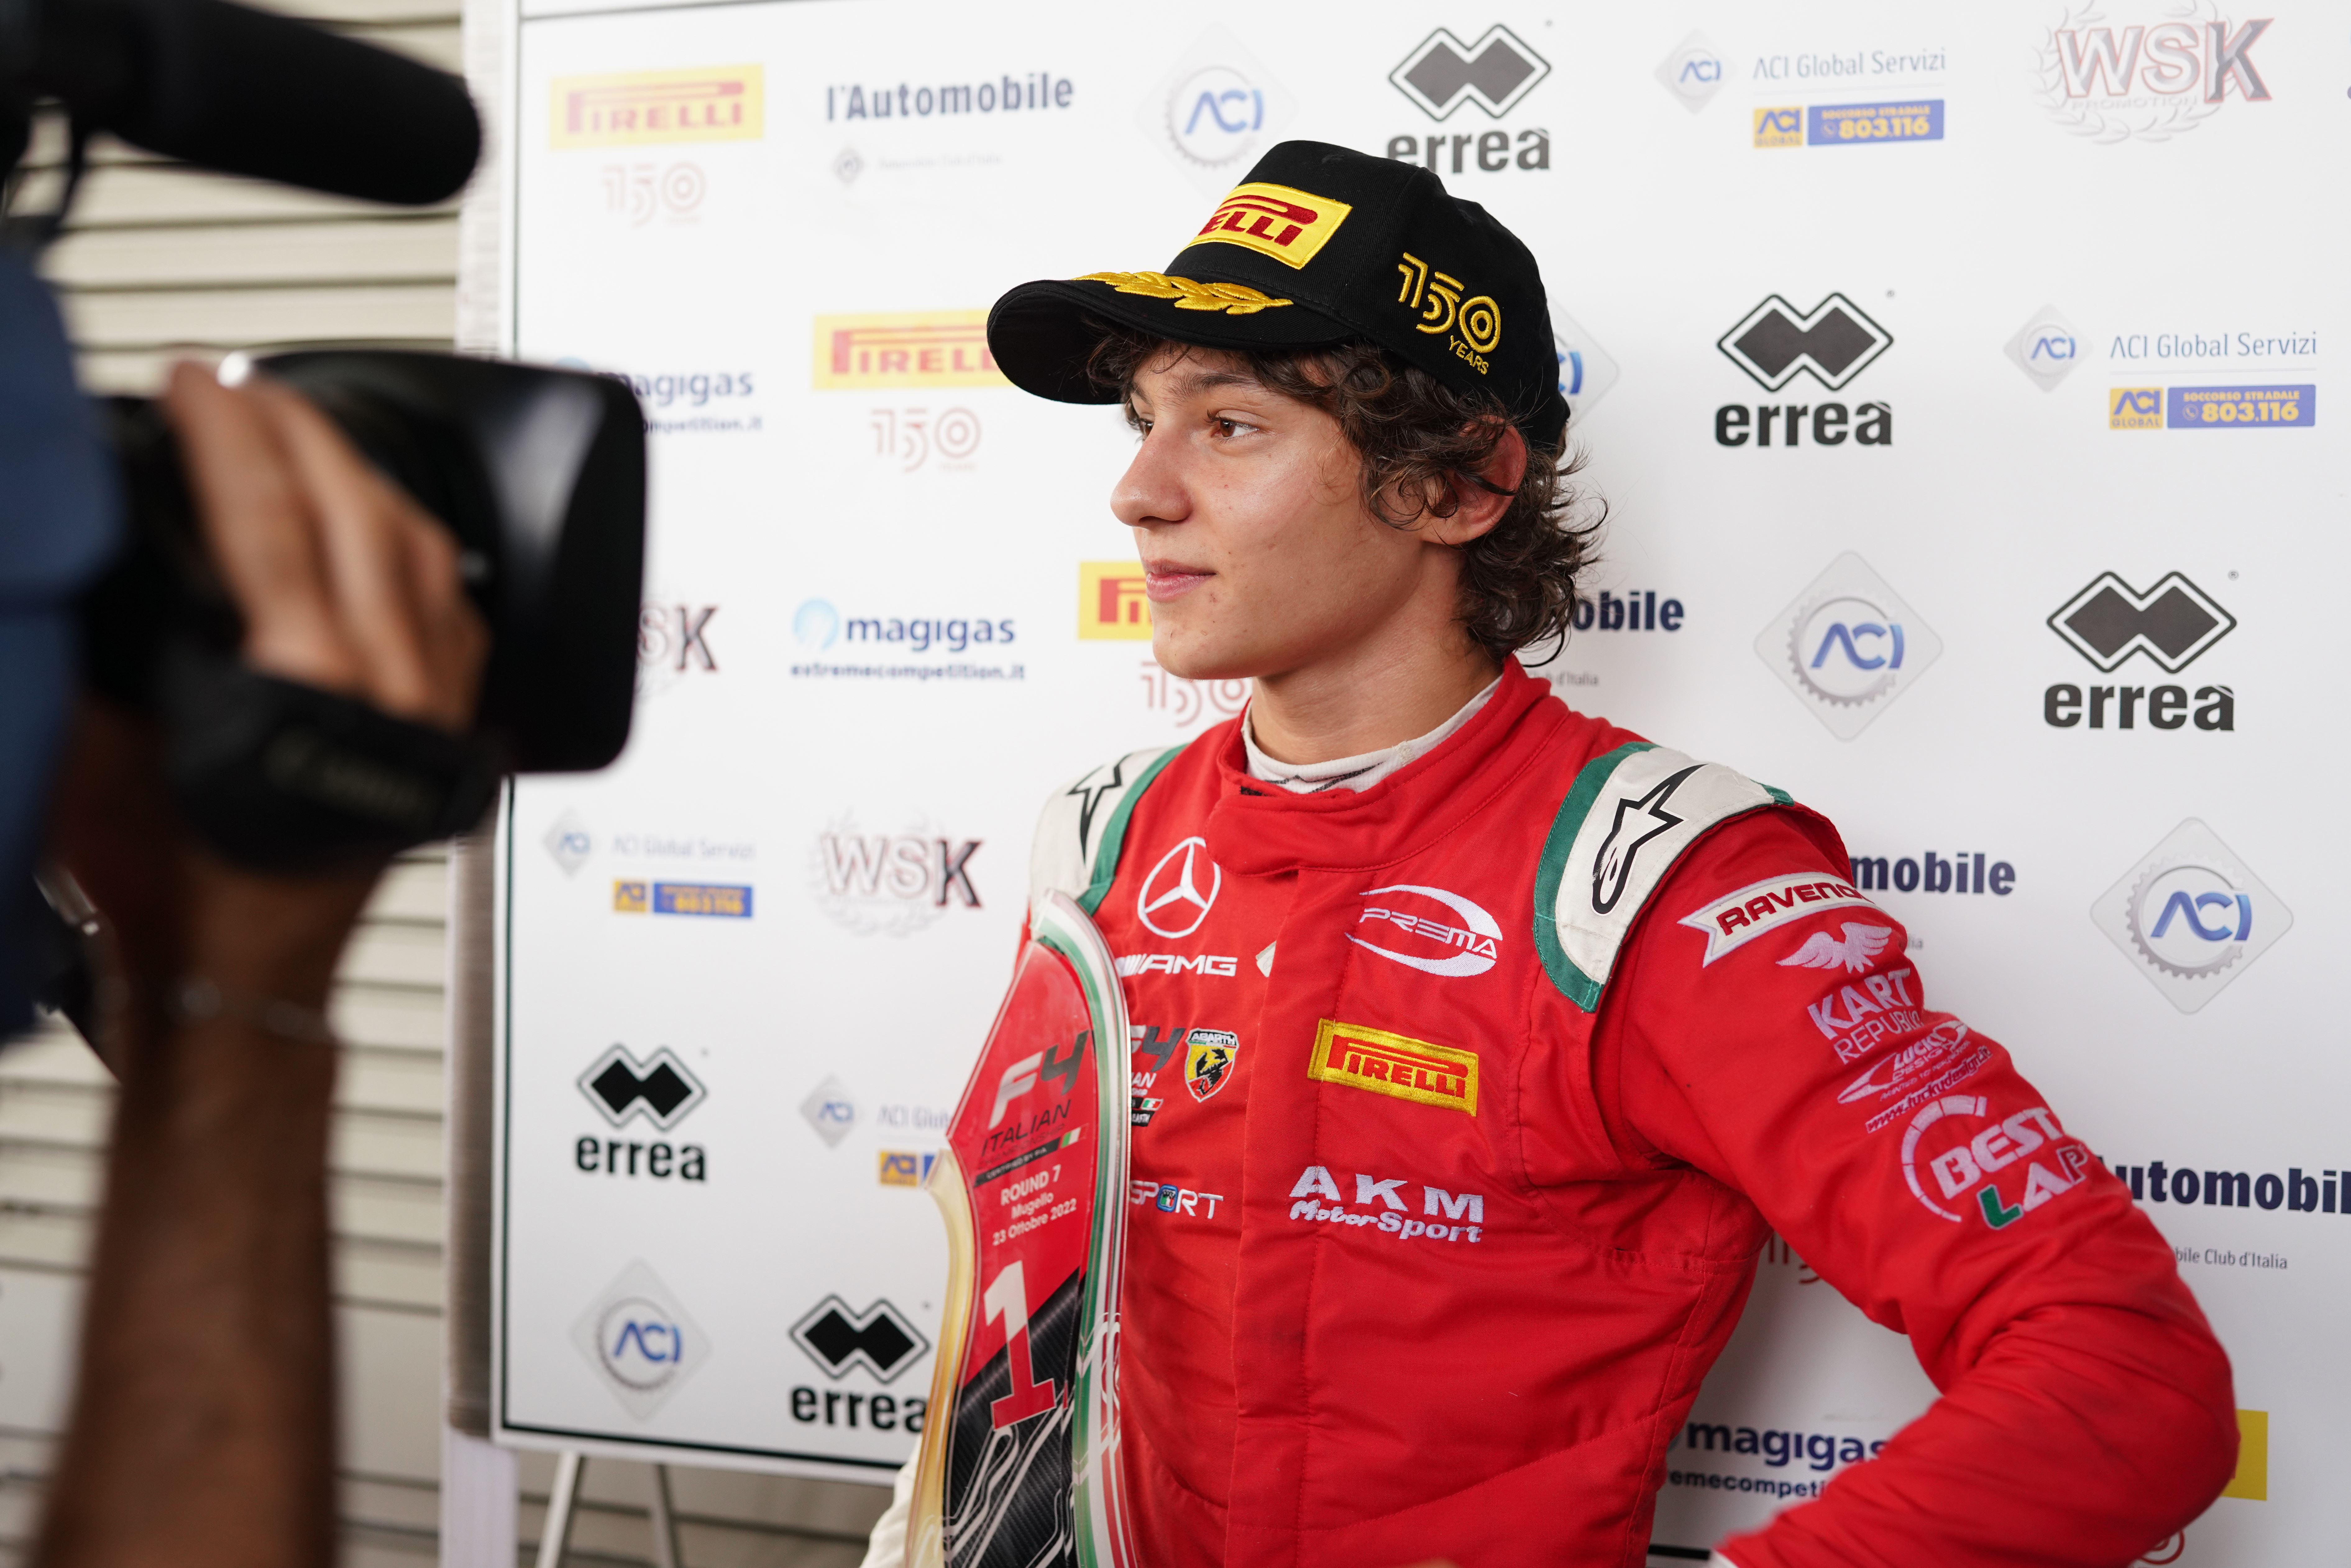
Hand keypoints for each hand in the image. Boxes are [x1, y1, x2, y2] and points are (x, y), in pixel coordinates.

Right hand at [49, 361, 489, 1021]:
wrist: (235, 973)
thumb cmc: (175, 886)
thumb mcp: (102, 747)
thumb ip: (107, 645)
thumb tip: (98, 547)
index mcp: (305, 685)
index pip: (266, 513)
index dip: (223, 431)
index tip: (194, 382)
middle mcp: (391, 693)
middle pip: (360, 515)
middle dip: (296, 433)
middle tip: (242, 389)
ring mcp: (432, 713)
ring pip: (425, 554)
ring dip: (365, 480)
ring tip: (306, 436)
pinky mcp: (449, 733)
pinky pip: (455, 611)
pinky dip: (414, 552)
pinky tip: (381, 525)